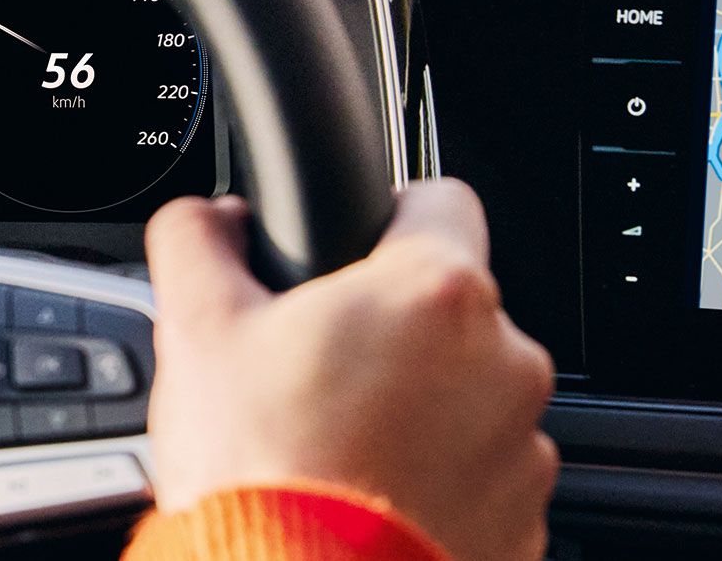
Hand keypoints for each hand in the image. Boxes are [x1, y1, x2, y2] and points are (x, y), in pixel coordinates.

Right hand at [143, 181, 557, 560]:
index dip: (387, 220)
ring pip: (472, 398)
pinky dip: (439, 482)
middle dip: (394, 333)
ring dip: (422, 411)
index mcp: (437, 291)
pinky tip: (374, 497)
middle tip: (319, 375)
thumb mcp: (195, 331)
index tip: (351, 260)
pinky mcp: (526, 520)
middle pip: (451, 313)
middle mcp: (505, 362)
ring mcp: (524, 449)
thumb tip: (208, 219)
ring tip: (342, 448)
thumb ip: (199, 241)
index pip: (441, 200)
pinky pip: (484, 476)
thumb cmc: (259, 469)